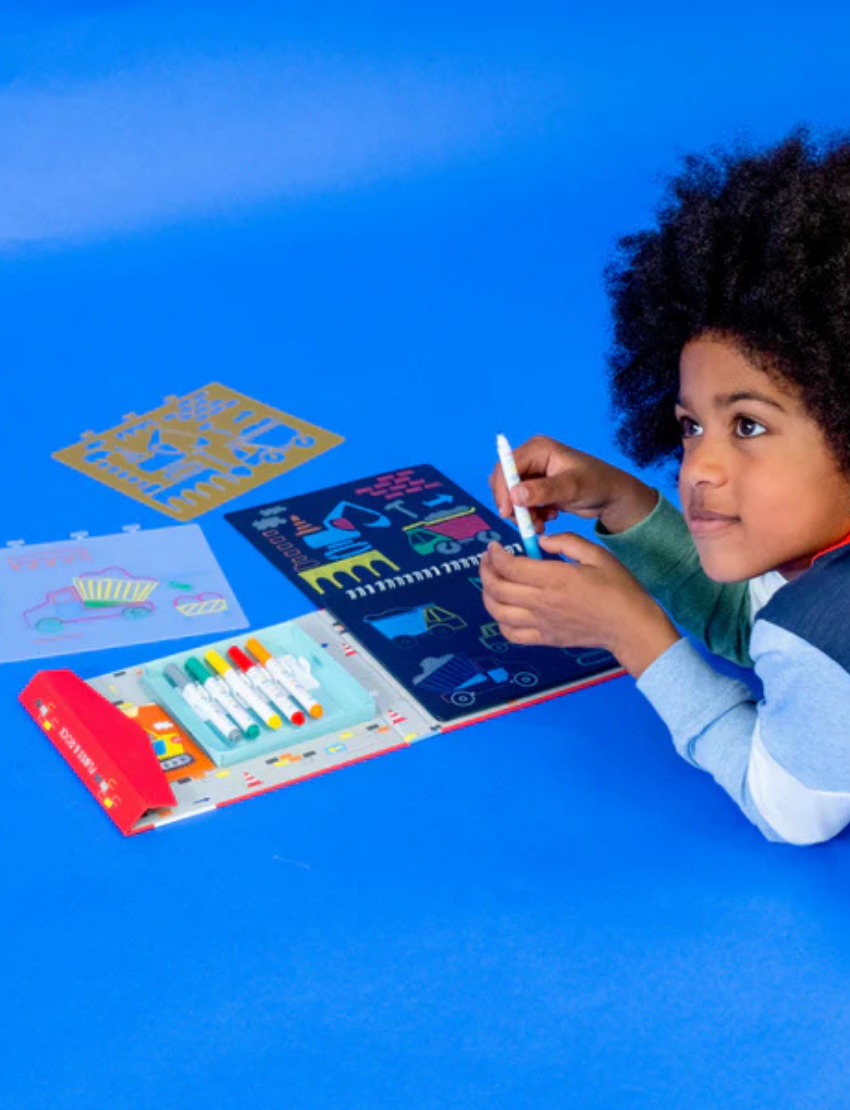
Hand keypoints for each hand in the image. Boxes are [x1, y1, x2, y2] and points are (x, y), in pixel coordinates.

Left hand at [480, 533, 680, 677]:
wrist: (631, 628)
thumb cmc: (619, 589)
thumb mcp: (598, 554)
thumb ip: (566, 542)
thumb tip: (541, 541)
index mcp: (554, 579)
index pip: (509, 566)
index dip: (495, 555)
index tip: (494, 546)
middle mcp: (542, 602)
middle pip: (497, 588)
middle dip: (485, 570)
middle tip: (488, 560)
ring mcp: (542, 623)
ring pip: (498, 612)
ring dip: (487, 594)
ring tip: (491, 582)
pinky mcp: (546, 638)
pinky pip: (511, 634)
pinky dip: (500, 621)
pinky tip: (504, 609)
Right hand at [489, 435, 657, 533]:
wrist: (611, 496)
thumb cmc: (596, 484)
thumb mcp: (571, 487)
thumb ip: (543, 490)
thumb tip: (514, 494)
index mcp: (538, 449)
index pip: (507, 466)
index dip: (502, 489)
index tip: (507, 512)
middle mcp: (532, 458)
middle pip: (505, 481)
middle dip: (513, 505)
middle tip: (528, 523)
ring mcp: (534, 473)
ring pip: (512, 495)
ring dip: (523, 513)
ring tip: (542, 523)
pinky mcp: (536, 487)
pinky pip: (521, 503)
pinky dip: (531, 514)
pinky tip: (549, 517)